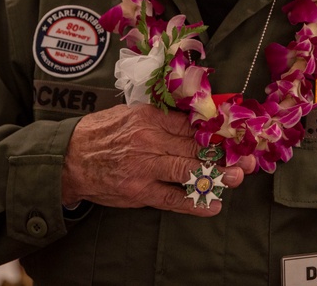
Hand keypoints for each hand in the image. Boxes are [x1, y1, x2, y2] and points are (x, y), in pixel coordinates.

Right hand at [62, 104, 253, 216]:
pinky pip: (173, 198)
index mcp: (149, 118)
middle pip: (196, 146)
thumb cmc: (100, 133)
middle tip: (248, 157)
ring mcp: (145, 167)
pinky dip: (196, 203)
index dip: (217, 130)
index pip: (192, 123)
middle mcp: (149, 140)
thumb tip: (193, 117)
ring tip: (237, 177)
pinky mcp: (140, 191)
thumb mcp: (129, 113)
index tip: (236, 134)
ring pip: (189, 170)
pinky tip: (213, 204)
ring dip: (217, 175)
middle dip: (225, 152)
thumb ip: (160, 116)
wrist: (68, 159)